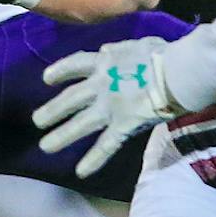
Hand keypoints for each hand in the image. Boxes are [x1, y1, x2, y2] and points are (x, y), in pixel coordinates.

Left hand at [33, 36, 183, 174]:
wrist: (179, 70)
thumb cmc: (166, 54)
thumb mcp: (141, 44)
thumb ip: (127, 50)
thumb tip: (122, 49)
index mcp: (106, 61)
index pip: (75, 64)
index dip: (59, 71)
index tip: (46, 80)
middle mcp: (102, 84)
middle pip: (70, 99)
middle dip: (52, 110)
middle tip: (37, 121)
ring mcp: (110, 106)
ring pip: (80, 124)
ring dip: (61, 136)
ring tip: (45, 147)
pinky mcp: (124, 124)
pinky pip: (106, 145)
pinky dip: (93, 159)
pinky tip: (81, 172)